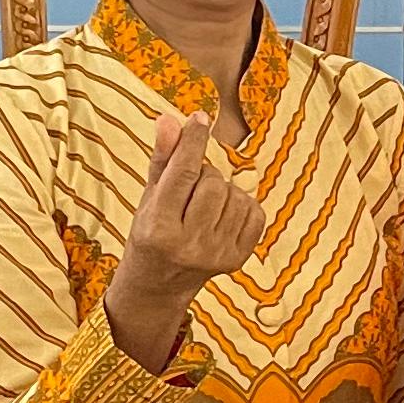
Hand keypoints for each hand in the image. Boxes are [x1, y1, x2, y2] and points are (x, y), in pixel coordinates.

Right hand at [102, 112, 266, 371]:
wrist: (159, 285)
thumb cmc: (150, 233)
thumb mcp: (148, 198)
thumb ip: (162, 159)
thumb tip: (169, 119)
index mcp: (158, 229)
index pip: (182, 174)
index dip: (193, 141)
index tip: (200, 117)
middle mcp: (189, 245)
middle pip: (212, 183)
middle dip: (205, 173)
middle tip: (192, 185)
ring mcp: (216, 255)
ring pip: (235, 195)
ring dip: (222, 189)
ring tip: (204, 204)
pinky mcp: (237, 260)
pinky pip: (255, 212)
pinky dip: (242, 204)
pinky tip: (223, 213)